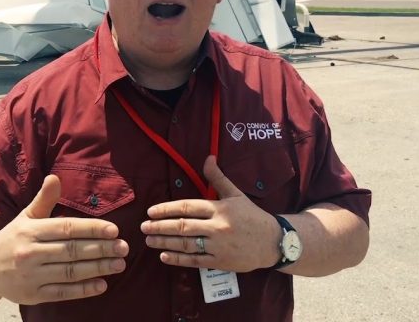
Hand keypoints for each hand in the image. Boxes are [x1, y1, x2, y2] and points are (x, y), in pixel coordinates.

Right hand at [0, 174, 128, 304]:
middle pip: (72, 250)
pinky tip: (102, 285)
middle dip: (101, 249)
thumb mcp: (25, 218)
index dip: (92, 229)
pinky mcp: (32, 295)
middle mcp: (30, 252)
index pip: (66, 228)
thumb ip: (43, 200)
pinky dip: (83, 289)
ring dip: (98, 269)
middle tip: (124, 248)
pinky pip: (62, 292)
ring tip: (119, 264)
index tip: (114, 230)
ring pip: (70, 272)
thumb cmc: (11, 239)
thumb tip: (55, 177)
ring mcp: (31, 276)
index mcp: (30, 230)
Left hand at [140, 156, 280, 271]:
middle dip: (160, 227)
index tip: (151, 211)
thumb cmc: (252, 216)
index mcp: (219, 208)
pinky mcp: (221, 261)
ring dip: (164, 242)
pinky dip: (178, 259)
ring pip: (186, 244)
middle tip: (144, 226)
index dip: (166, 209)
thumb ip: (218, 177)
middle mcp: (217, 227)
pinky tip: (164, 256)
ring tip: (149, 240)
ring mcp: (219, 246)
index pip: (187, 207)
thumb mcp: (236, 194)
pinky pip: (196, 261)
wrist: (274, 242)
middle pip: (182, 226)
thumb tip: (208, 157)